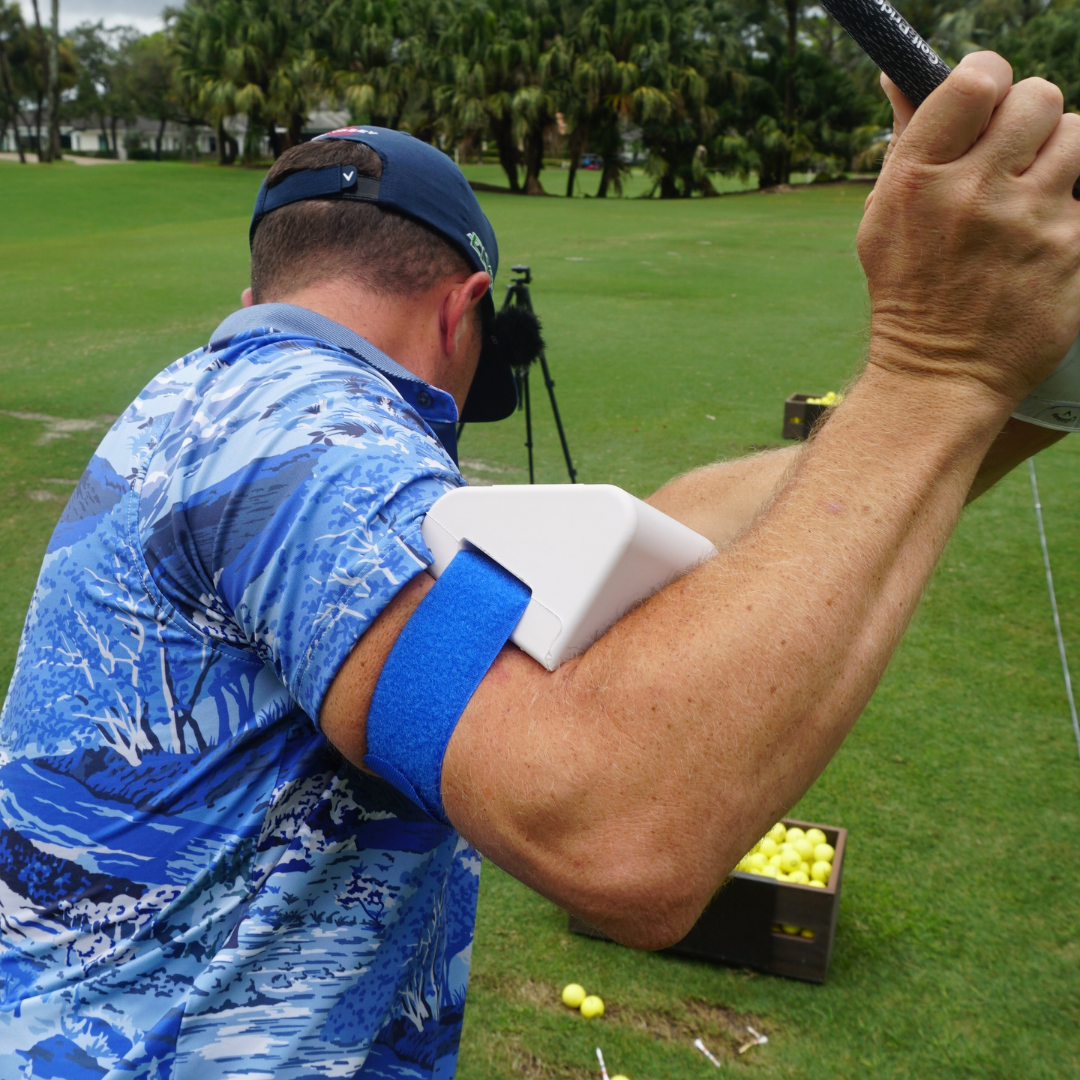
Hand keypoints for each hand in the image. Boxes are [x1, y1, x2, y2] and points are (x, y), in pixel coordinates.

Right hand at [858, 52, 1079, 403]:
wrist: (939, 374)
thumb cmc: (907, 289)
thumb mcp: (883, 216)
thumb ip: (906, 139)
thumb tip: (898, 73)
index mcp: (918, 180)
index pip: (978, 79)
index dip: (989, 79)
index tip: (988, 102)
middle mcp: (972, 195)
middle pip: (1039, 97)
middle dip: (1031, 118)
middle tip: (1016, 153)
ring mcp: (1028, 223)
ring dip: (1061, 157)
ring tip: (1036, 194)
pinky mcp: (1072, 252)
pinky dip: (1073, 210)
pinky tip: (1046, 236)